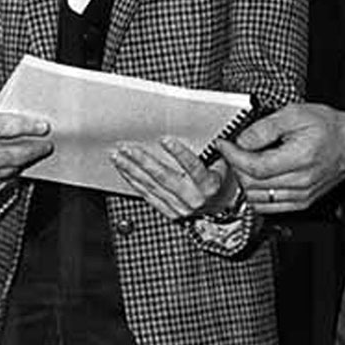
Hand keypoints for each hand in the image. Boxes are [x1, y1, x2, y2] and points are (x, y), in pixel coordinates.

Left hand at [109, 137, 238, 220]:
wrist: (221, 208)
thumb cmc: (221, 182)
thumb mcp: (225, 165)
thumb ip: (217, 150)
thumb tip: (214, 133)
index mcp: (209, 185)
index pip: (193, 168)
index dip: (179, 153)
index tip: (165, 140)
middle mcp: (194, 198)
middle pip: (165, 177)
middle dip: (144, 161)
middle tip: (128, 148)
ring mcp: (180, 207)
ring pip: (152, 186)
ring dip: (132, 170)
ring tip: (119, 156)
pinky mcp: (170, 212)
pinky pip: (148, 196)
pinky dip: (134, 182)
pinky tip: (125, 171)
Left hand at [214, 103, 344, 213]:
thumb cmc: (328, 127)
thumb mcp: (295, 114)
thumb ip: (265, 128)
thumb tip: (242, 140)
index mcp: (300, 158)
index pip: (255, 167)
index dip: (233, 156)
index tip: (224, 144)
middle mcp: (301, 182)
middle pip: (253, 184)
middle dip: (236, 167)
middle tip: (233, 150)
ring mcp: (302, 195)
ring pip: (258, 199)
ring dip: (244, 182)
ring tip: (244, 163)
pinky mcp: (302, 202)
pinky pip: (269, 207)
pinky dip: (255, 195)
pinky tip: (255, 179)